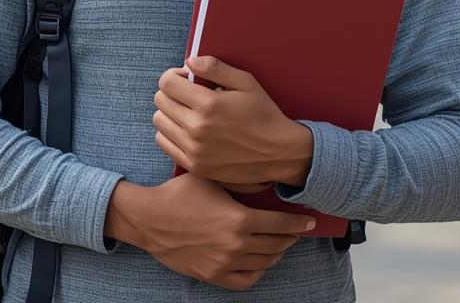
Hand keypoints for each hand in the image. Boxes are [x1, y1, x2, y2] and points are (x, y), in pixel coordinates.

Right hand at [104, 174, 313, 290]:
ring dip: (276, 253)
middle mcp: (236, 244)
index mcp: (240, 219)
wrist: (149, 219)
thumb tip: (269, 182)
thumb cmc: (179, 194)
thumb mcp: (213, 178)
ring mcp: (225, 263)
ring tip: (279, 244)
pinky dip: (258, 272)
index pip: (282, 224)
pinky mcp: (213, 275)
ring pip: (264, 263)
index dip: (299, 223)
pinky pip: (246, 280)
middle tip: (296, 231)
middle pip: (277, 245)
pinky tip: (259, 262)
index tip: (309, 222)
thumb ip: (243, 182)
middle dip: (290, 237)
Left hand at [153, 56, 312, 187]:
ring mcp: (193, 149)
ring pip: (159, 122)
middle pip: (160, 101)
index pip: (167, 83)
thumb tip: (190, 62)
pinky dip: (170, 132)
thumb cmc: (263, 114)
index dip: (173, 75)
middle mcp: (197, 128)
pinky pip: (164, 142)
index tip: (186, 78)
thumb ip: (216, 68)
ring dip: (169, 112)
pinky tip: (186, 128)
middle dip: (171, 92)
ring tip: (187, 111)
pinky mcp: (194, 165)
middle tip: (188, 94)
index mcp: (209, 105)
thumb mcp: (246, 83)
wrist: (278, 153)